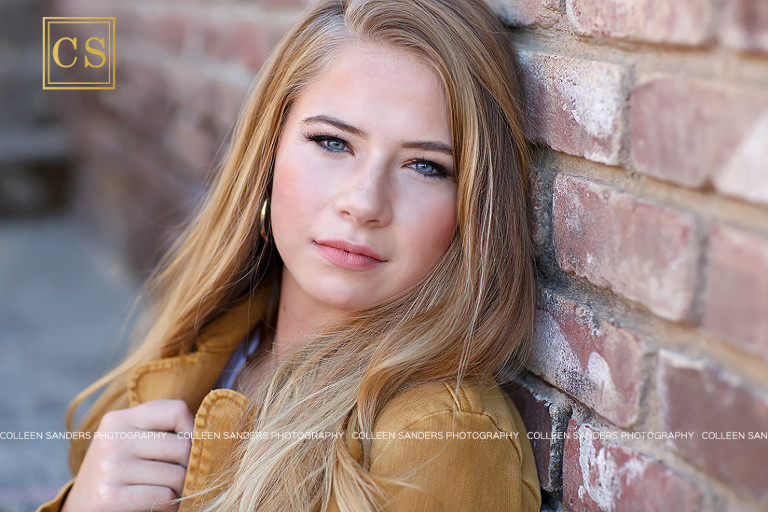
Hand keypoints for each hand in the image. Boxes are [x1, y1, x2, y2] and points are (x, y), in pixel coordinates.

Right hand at [62, 399, 194, 511]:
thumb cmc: (118, 478)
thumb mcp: (131, 445)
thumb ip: (161, 433)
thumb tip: (212, 434)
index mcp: (119, 419)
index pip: (177, 410)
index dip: (192, 432)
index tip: (185, 450)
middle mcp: (113, 438)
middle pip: (183, 446)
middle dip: (188, 468)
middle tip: (176, 480)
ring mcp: (109, 466)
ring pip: (177, 476)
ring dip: (179, 491)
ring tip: (163, 493)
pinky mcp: (108, 496)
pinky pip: (164, 496)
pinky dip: (168, 506)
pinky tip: (153, 506)